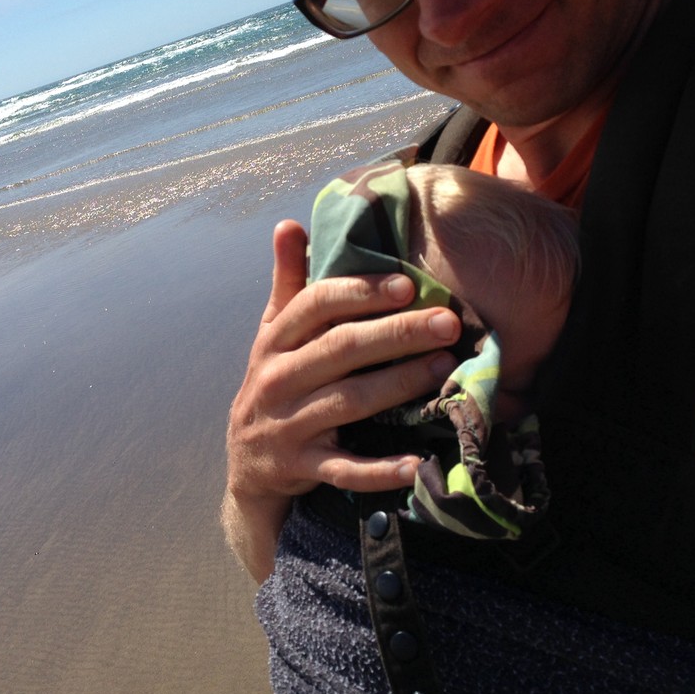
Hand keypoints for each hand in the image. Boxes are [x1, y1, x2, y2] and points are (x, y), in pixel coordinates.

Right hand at [221, 220, 460, 581]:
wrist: (248, 465)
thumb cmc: (275, 385)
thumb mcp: (272, 335)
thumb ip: (287, 284)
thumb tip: (288, 224)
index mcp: (273, 341)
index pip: (314, 306)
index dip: (360, 292)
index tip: (407, 284)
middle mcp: (276, 380)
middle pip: (339, 349)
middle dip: (395, 334)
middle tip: (446, 322)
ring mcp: (287, 426)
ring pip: (347, 402)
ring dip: (397, 385)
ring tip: (443, 368)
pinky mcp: (301, 468)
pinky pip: (344, 469)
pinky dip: (379, 470)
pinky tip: (417, 463)